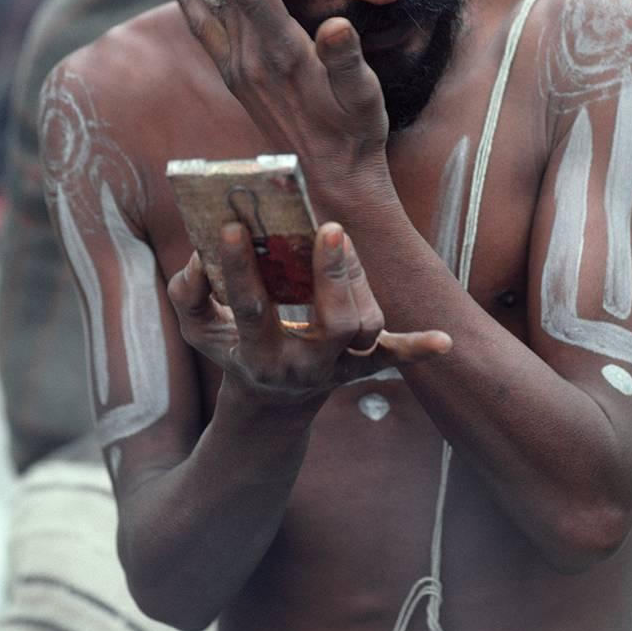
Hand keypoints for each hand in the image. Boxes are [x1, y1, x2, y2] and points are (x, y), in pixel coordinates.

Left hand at [162, 0, 388, 183]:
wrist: (330, 180)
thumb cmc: (355, 134)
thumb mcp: (363, 98)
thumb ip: (346, 61)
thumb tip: (335, 27)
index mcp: (281, 56)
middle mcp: (250, 59)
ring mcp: (238, 68)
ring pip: (218, 0)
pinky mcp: (235, 76)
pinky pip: (203, 28)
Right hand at [168, 221, 451, 406]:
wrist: (272, 404)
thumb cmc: (234, 349)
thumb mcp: (200, 331)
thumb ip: (189, 297)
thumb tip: (198, 260)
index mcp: (259, 356)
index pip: (253, 309)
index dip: (241, 269)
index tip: (233, 226)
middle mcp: (306, 367)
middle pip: (336, 325)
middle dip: (333, 278)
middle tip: (328, 228)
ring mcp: (340, 367)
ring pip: (365, 327)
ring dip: (358, 281)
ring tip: (338, 238)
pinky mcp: (363, 364)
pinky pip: (394, 358)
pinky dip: (418, 348)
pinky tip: (443, 342)